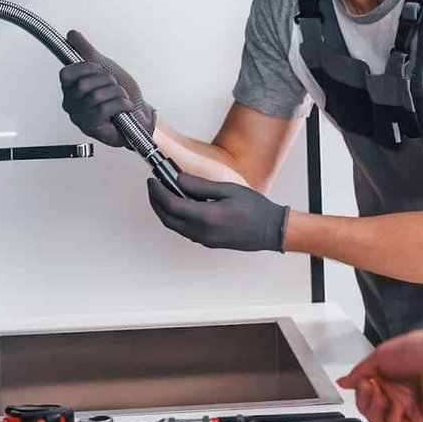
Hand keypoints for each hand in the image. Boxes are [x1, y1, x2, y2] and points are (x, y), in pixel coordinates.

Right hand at [58, 30, 154, 147]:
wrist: (139, 115)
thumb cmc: (120, 94)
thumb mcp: (103, 67)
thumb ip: (86, 50)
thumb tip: (72, 35)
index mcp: (69, 89)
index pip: (67, 73)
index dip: (88, 68)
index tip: (101, 71)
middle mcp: (71, 103)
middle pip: (84, 83)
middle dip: (107, 81)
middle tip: (115, 87)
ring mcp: (80, 117)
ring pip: (97, 96)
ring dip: (117, 93)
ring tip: (121, 98)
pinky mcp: (93, 127)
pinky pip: (105, 109)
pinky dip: (122, 104)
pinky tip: (125, 107)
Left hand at [146, 172, 288, 251]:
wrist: (270, 230)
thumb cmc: (255, 209)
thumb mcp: (227, 190)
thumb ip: (200, 186)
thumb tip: (178, 180)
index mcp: (206, 217)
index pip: (171, 204)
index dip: (158, 191)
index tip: (153, 180)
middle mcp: (202, 232)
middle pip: (167, 218)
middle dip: (155, 201)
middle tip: (152, 186)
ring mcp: (203, 239)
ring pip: (173, 225)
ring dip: (164, 210)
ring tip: (163, 193)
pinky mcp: (207, 242)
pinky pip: (183, 230)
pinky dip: (175, 217)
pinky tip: (179, 205)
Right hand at [336, 323, 422, 421]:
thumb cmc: (417, 350)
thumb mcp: (380, 357)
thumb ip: (359, 372)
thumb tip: (343, 382)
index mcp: (388, 379)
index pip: (365, 396)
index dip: (359, 393)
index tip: (362, 383)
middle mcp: (397, 395)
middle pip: (369, 411)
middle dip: (364, 402)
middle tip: (369, 389)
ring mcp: (407, 409)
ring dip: (374, 412)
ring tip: (380, 396)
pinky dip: (391, 419)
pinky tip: (396, 404)